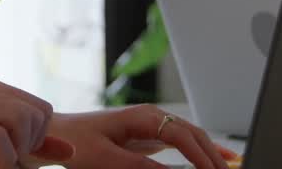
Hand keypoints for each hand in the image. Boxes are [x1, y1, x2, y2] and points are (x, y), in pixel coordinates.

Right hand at [0, 79, 74, 168]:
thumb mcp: (1, 149)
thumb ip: (34, 146)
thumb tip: (72, 151)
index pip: (42, 108)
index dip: (40, 136)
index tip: (18, 152)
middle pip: (36, 113)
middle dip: (32, 143)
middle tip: (10, 159)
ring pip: (21, 119)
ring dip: (19, 149)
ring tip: (2, 162)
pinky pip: (0, 140)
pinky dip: (4, 162)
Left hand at [47, 105, 237, 168]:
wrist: (60, 133)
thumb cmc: (78, 143)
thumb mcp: (108, 159)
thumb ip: (141, 166)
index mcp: (142, 117)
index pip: (182, 135)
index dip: (201, 155)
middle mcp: (152, 117)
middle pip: (193, 134)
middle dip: (213, 156)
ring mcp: (153, 125)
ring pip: (192, 137)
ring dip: (211, 154)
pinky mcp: (151, 136)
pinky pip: (184, 143)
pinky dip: (202, 152)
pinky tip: (221, 160)